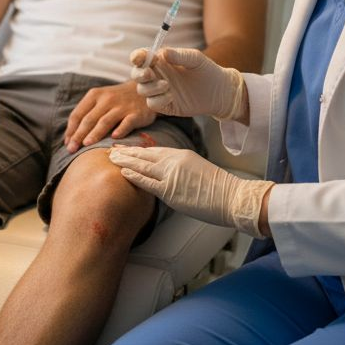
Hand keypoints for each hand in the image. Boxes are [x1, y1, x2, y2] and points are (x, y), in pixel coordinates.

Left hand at [63, 81, 157, 151]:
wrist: (145, 90)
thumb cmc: (117, 100)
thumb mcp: (100, 100)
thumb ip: (87, 114)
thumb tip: (70, 137)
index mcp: (94, 95)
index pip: (78, 114)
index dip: (71, 130)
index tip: (67, 143)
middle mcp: (107, 99)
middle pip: (89, 119)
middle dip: (78, 135)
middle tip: (72, 149)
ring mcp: (122, 106)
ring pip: (105, 121)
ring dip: (95, 133)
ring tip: (86, 145)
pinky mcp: (136, 114)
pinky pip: (127, 123)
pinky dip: (120, 130)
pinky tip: (114, 138)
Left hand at [109, 146, 273, 238]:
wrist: (233, 197)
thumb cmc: (218, 188)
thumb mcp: (197, 169)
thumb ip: (179, 168)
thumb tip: (166, 173)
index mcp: (181, 155)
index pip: (153, 150)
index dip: (136, 149)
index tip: (124, 148)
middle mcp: (175, 161)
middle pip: (144, 154)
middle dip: (126, 152)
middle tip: (111, 150)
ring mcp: (172, 175)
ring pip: (143, 166)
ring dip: (125, 162)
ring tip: (111, 158)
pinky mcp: (171, 191)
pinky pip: (148, 182)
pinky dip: (134, 176)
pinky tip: (123, 173)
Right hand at [129, 47, 247, 123]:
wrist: (220, 92)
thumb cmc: (207, 71)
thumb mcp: (195, 59)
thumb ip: (179, 55)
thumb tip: (162, 53)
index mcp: (160, 61)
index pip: (141, 57)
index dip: (137, 57)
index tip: (141, 58)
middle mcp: (157, 75)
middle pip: (136, 74)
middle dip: (139, 74)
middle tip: (150, 74)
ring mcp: (159, 91)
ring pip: (142, 90)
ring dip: (151, 88)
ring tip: (168, 86)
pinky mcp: (165, 105)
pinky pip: (152, 104)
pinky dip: (158, 100)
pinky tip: (171, 96)